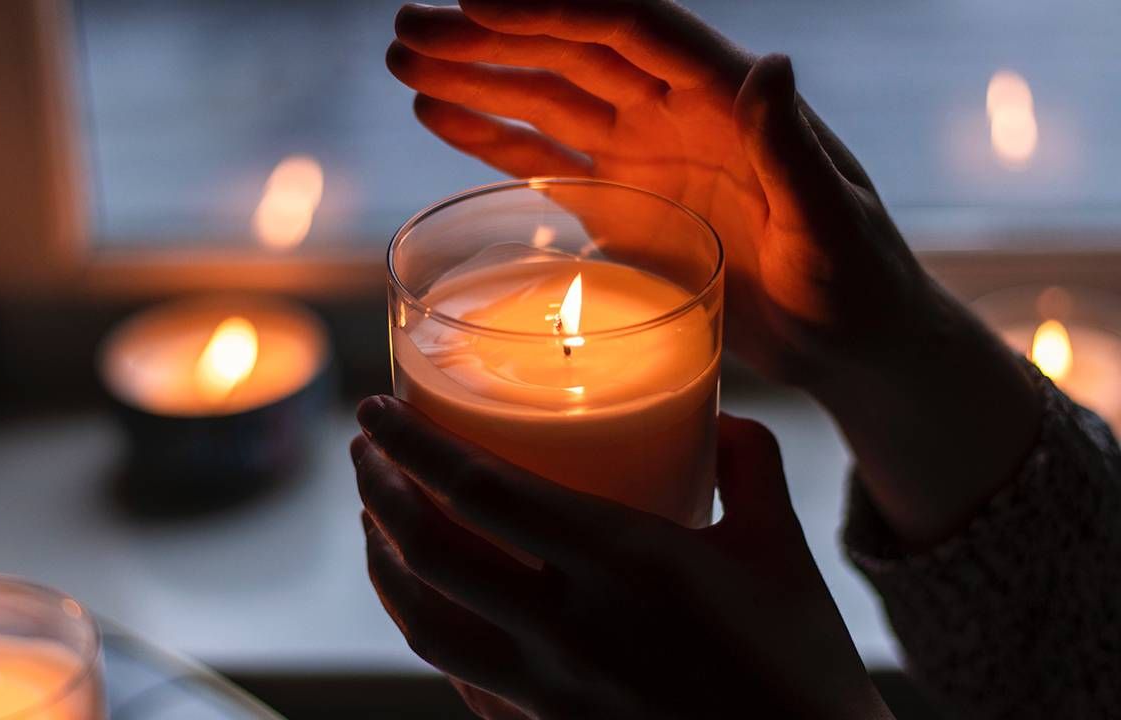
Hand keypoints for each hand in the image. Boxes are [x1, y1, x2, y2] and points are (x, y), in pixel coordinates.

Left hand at [352, 396, 891, 718]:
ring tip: (373, 522)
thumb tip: (713, 414)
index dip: (411, 443)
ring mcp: (551, 694)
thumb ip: (750, 462)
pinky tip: (422, 603)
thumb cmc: (804, 667)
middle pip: (431, 552)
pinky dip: (425, 630)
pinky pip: (459, 680)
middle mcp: (572, 629)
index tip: (375, 406)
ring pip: (424, 624)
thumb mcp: (783, 547)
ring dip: (382, 564)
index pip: (480, 489)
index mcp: (626, 563)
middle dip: (378, 490)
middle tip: (365, 451)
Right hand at [388, 0, 1042, 545]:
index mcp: (725, 97)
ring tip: (404, 59)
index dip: (553, 10)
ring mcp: (642, 156)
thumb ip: (792, 147)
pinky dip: (491, 137)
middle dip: (487, 38)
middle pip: (568, 54)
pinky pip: (545, 160)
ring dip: (474, 78)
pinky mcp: (622, 205)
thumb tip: (772, 64)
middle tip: (408, 28)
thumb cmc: (858, 280)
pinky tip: (439, 115)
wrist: (847, 340)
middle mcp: (675, 112)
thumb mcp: (829, 220)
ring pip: (544, 100)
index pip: (629, 28)